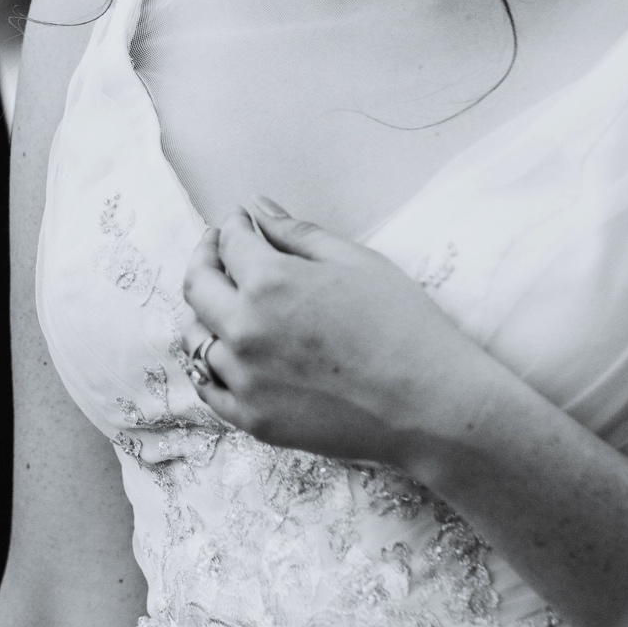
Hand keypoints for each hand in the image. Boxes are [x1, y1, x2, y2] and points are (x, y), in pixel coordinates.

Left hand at [180, 197, 502, 467]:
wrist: (431, 405)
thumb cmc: (404, 327)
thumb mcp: (356, 262)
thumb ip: (298, 234)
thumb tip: (258, 208)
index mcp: (270, 283)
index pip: (230, 243)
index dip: (232, 226)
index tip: (239, 222)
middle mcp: (245, 329)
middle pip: (197, 286)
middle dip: (204, 257)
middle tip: (215, 248)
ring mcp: (245, 378)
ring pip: (196, 337)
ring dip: (203, 312)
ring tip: (221, 300)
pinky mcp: (253, 419)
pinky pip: (208, 387)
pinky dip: (208, 364)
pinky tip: (224, 351)